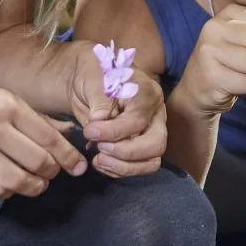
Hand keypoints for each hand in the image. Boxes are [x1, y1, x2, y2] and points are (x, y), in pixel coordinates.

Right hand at [0, 74, 86, 198]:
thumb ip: (33, 117)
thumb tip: (67, 133)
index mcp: (6, 105)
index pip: (48, 137)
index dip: (68, 156)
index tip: (78, 166)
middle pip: (37, 161)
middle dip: (52, 172)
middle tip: (52, 173)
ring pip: (17, 181)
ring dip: (33, 187)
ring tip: (36, 183)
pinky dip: (8, 192)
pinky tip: (10, 185)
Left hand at [66, 43, 168, 176]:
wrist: (92, 79)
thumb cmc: (95, 75)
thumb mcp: (93, 79)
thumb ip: (99, 100)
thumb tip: (100, 121)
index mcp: (147, 93)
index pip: (137, 121)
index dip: (113, 131)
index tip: (88, 131)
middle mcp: (156, 114)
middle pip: (156, 144)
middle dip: (125, 153)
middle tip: (99, 149)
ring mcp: (153, 132)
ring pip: (152, 161)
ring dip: (124, 167)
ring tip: (98, 160)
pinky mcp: (144, 146)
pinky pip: (140, 167)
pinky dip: (120, 170)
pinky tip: (101, 162)